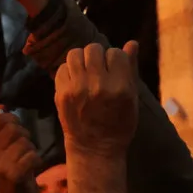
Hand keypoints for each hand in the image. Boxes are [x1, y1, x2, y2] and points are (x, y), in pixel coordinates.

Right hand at [0, 109, 41, 192]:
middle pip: (13, 128)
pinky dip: (37, 160)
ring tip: (28, 159)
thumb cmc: (12, 171)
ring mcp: (2, 164)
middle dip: (25, 135)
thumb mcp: (4, 150)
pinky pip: (32, 156)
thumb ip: (3, 130)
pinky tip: (33, 167)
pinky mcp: (14, 174)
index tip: (17, 129)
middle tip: (26, 147)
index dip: (12, 119)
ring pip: (25, 142)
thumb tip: (1, 107)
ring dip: (32, 149)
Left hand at [54, 41, 139, 157]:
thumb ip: (130, 69)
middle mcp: (97, 85)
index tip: (115, 70)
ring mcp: (76, 89)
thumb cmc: (119, 124)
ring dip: (81, 60)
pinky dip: (69, 71)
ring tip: (86, 72)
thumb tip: (132, 42)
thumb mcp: (132, 99)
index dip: (116, 59)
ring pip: (75, 53)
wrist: (94, 149)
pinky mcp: (61, 93)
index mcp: (119, 87)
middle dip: (98, 56)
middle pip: (93, 49)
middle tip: (99, 69)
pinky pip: (62, 68)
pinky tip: (75, 82)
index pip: (115, 53)